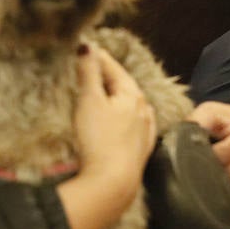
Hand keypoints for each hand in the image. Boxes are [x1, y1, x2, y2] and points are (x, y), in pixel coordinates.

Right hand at [59, 44, 157, 228]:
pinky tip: (122, 117)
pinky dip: (123, 114)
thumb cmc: (99, 139)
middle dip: (107, 74)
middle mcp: (144, 110)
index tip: (85, 46)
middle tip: (89, 65)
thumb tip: (88, 45)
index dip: (97, 56)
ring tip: (102, 89)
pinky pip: (133, 123)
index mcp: (133, 95)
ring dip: (116, 94)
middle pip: (123, 85)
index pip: (113, 67)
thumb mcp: (89, 100)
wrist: (112, 183)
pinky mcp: (140, 150)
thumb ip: (89, 72)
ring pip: (130, 104)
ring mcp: (144, 131)